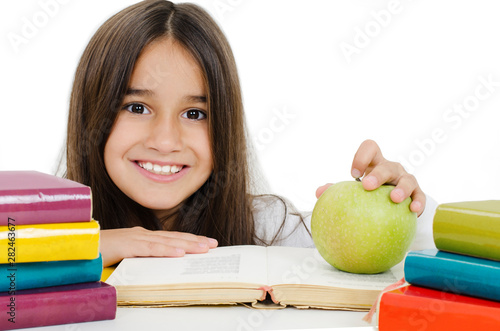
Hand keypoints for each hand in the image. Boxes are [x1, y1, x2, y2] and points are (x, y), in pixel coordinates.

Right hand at [100, 227, 217, 266]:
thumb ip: (139, 261)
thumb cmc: (96, 254)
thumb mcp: (123, 259)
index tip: (207, 244)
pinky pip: (149, 249)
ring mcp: (133, 238)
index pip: (171, 238)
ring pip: (166, 242)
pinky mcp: (125, 245)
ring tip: (204, 248)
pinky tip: (179, 253)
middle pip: (173, 238)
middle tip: (214, 244)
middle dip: (195, 241)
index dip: (189, 240)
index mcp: (141, 237)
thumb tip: (156, 270)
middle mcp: (140, 234)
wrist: (75, 247)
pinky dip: (166, 251)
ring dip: (187, 245)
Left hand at [315, 139, 424, 215]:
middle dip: (377, 174)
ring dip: (401, 188)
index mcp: (374, 163)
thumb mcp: (355, 190)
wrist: (393, 205)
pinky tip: (413, 211)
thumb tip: (318, 193)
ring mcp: (405, 179)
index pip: (370, 148)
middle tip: (367, 186)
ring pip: (406, 179)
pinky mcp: (417, 193)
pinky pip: (419, 196)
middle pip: (386, 166)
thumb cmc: (368, 194)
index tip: (353, 173)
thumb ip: (337, 190)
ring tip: (395, 199)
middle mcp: (391, 168)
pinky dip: (417, 202)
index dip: (362, 156)